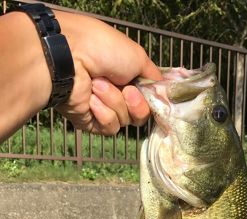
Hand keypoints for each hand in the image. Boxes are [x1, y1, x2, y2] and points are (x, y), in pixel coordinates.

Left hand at [55, 11, 161, 134]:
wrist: (69, 59)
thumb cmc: (103, 50)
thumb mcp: (138, 57)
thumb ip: (154, 77)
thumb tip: (163, 89)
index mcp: (128, 78)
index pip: (148, 100)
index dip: (152, 101)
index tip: (154, 96)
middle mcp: (117, 95)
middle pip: (140, 115)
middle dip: (135, 103)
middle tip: (125, 89)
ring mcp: (104, 110)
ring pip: (125, 121)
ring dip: (114, 102)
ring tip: (97, 86)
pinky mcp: (91, 123)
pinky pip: (109, 127)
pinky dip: (102, 113)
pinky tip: (91, 100)